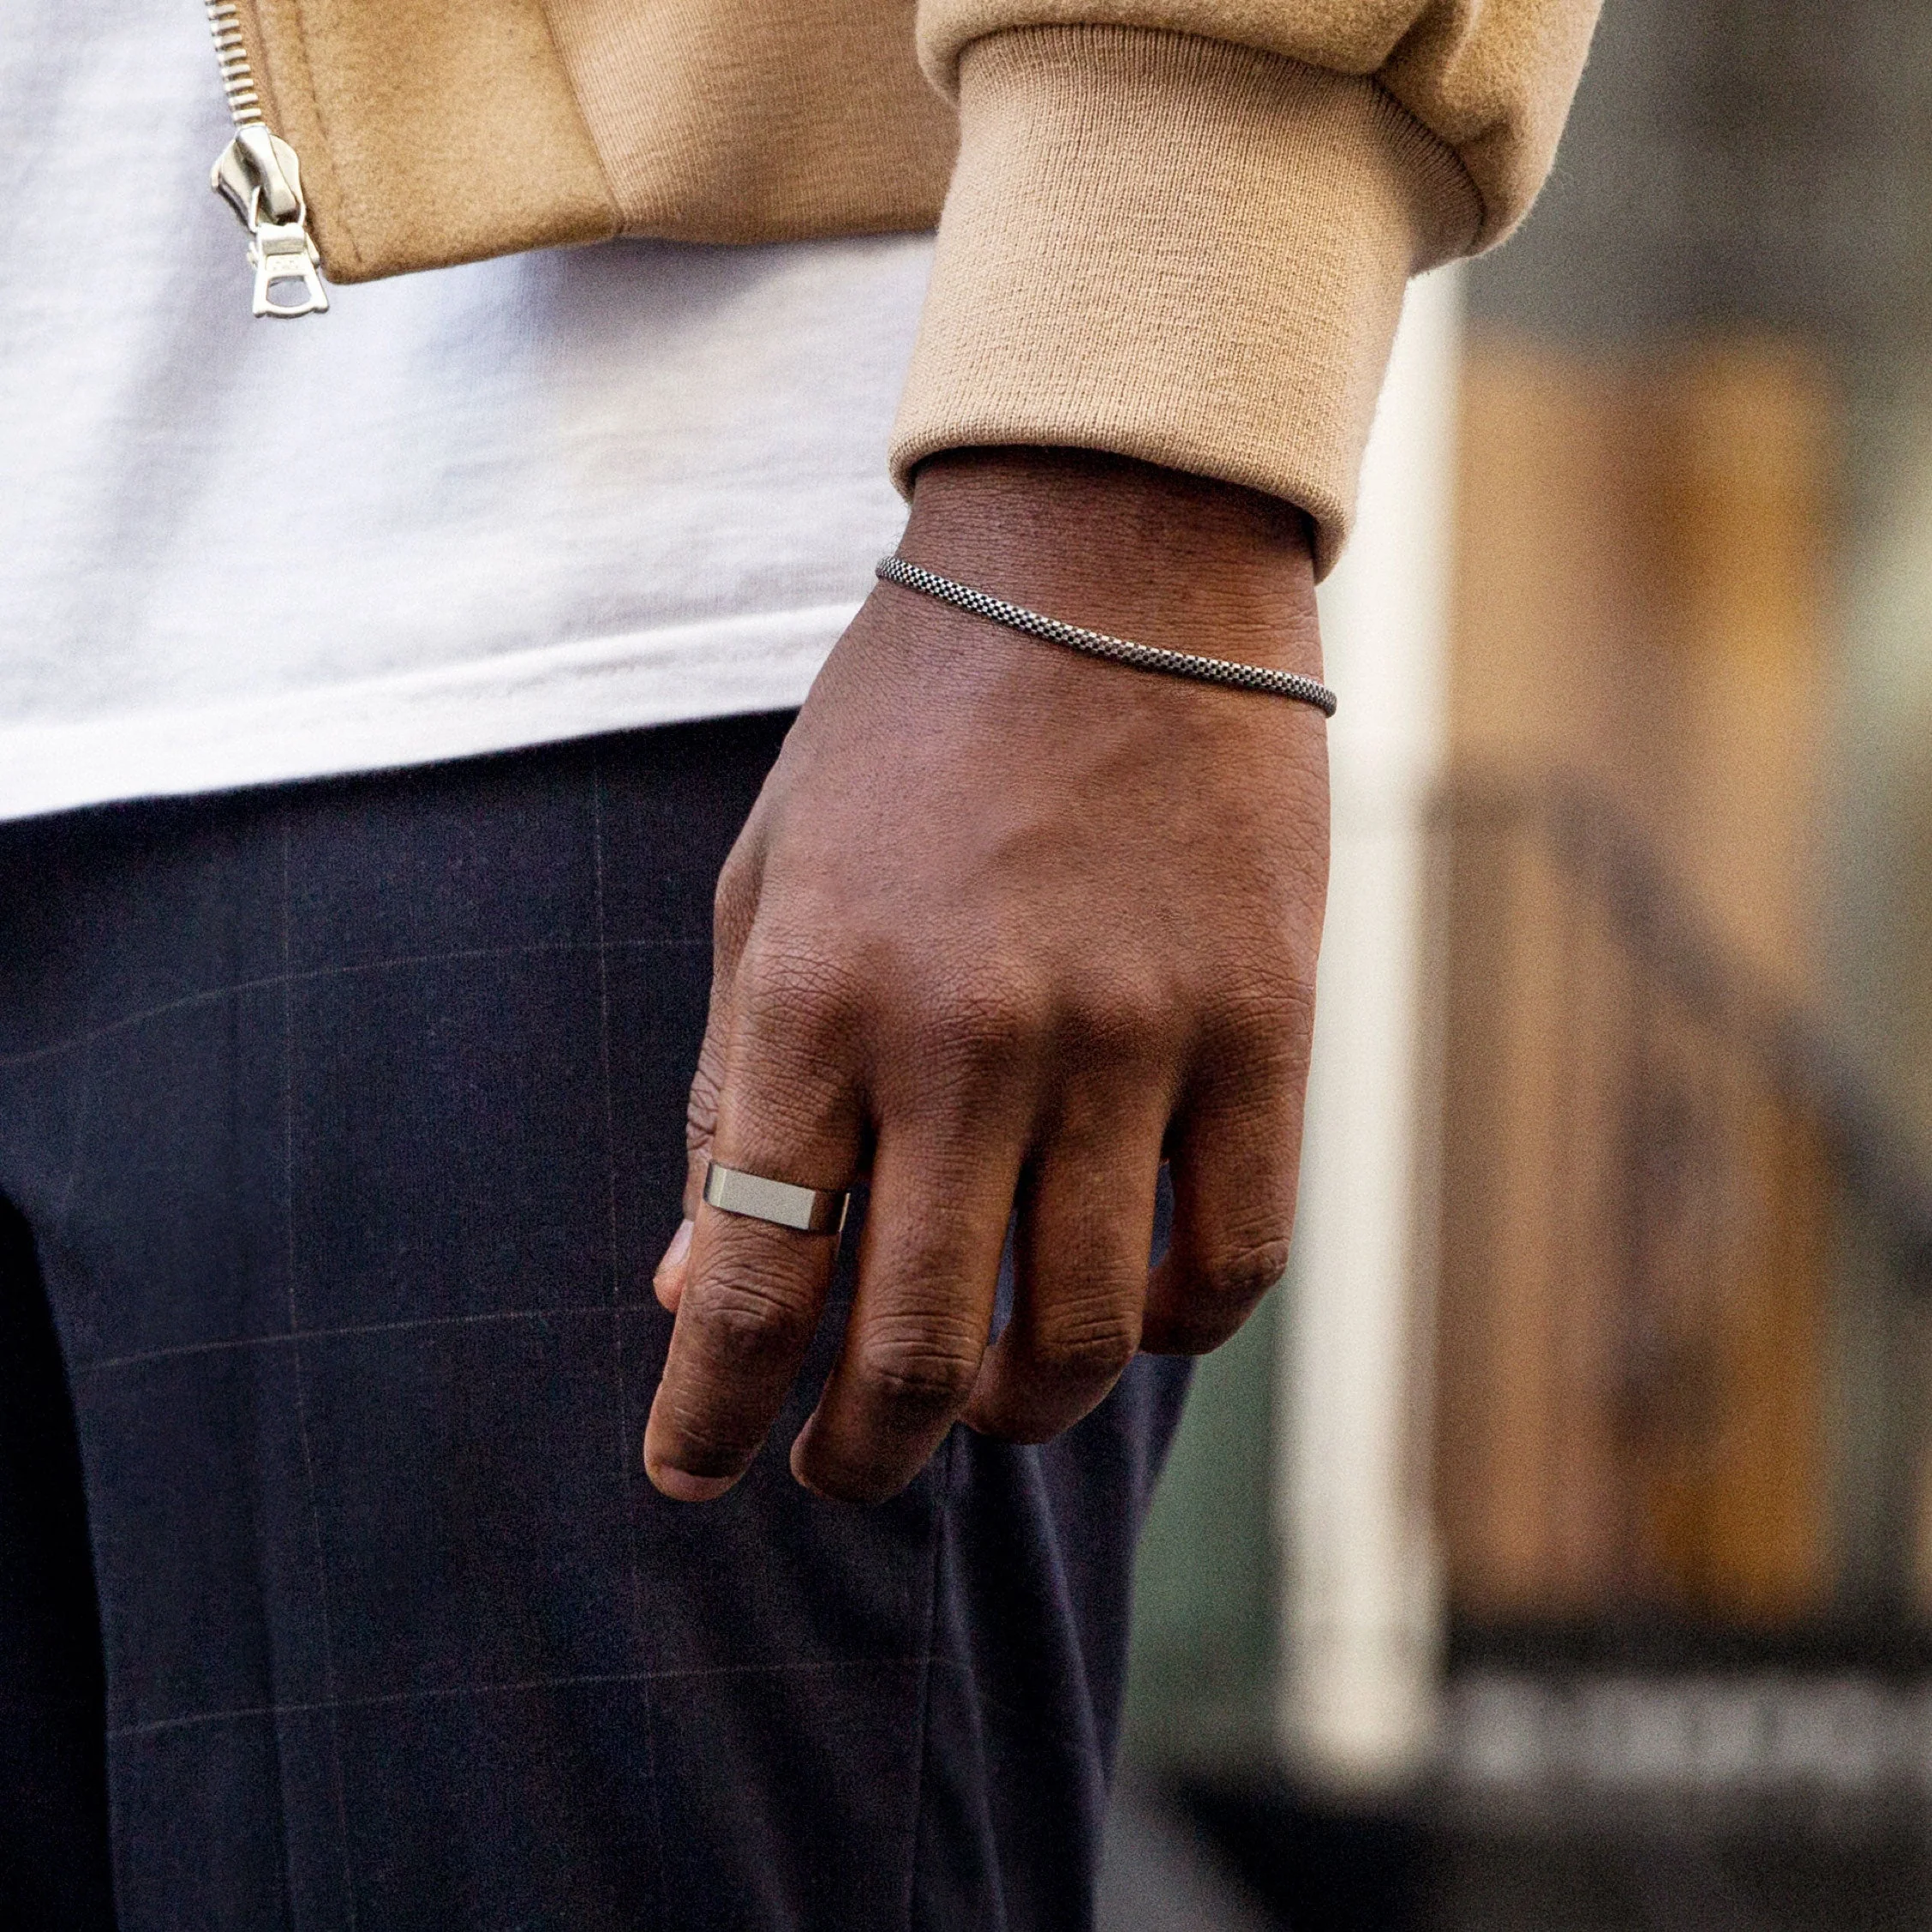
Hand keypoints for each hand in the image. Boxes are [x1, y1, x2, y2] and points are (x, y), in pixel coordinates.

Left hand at [645, 446, 1328, 1503]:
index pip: (749, 1282)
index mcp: (816, 999)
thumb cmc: (907, 730)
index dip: (708, 1414)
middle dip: (860, 1455)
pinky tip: (1129, 1309)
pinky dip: (1175, 1326)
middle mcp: (967, 1039)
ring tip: (983, 1403)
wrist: (1107, 564)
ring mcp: (1129, 1037)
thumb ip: (726, 1093)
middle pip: (914, 1353)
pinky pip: (1232, 1258)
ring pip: (1082, 1335)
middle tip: (843, 1469)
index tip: (690, 1473)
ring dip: (1017, 1413)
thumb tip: (685, 1286)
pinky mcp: (1261, 1025)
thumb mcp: (769, 887)